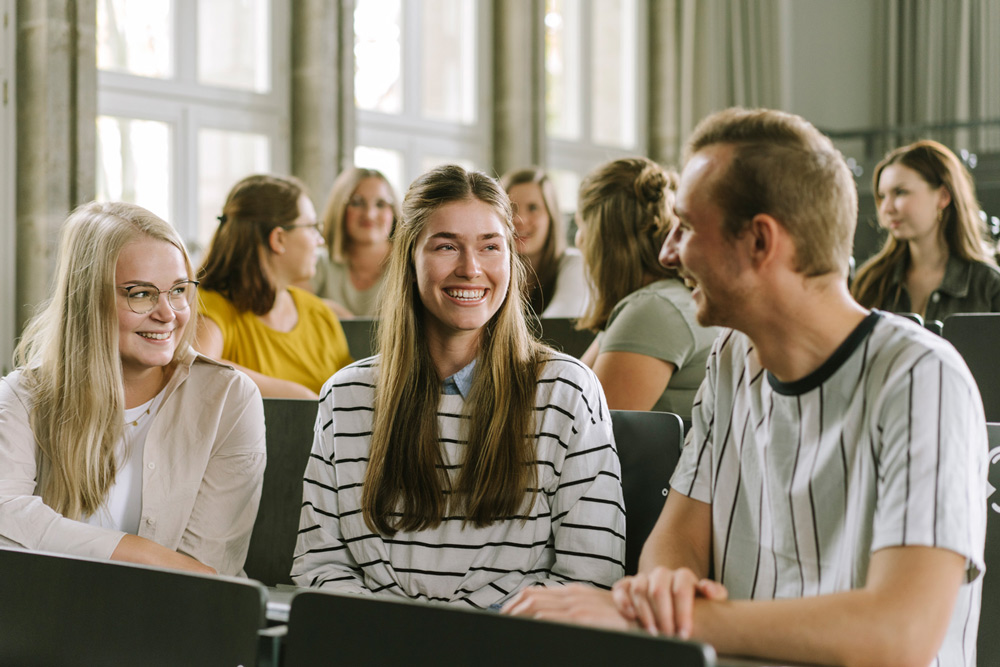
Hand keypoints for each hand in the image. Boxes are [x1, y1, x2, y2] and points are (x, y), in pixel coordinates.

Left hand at [501, 584, 636, 631]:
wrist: (651, 618)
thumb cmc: (624, 619)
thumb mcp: (594, 610)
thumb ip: (573, 611)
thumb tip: (548, 619)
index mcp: (573, 594)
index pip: (534, 594)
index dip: (515, 605)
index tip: (504, 615)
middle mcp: (573, 597)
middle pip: (531, 600)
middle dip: (510, 612)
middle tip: (500, 624)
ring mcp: (578, 608)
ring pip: (536, 609)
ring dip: (518, 617)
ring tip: (507, 629)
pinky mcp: (584, 620)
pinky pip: (551, 620)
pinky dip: (535, 624)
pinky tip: (526, 633)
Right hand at [612, 567, 726, 638]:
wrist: (675, 595)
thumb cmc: (694, 601)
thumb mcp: (709, 597)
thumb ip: (715, 591)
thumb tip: (709, 590)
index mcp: (683, 576)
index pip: (682, 588)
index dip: (683, 612)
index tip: (684, 633)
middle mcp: (662, 574)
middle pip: (658, 590)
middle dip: (663, 616)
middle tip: (668, 635)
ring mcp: (644, 578)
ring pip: (639, 588)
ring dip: (645, 613)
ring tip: (652, 632)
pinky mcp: (627, 584)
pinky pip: (620, 588)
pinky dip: (623, 601)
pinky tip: (630, 616)